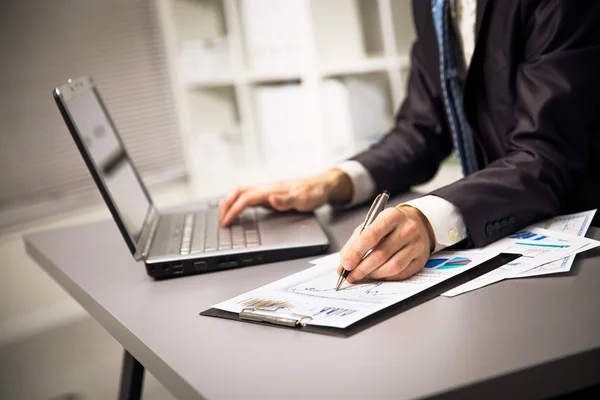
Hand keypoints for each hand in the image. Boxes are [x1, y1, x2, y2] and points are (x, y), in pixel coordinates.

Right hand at [219, 168, 352, 226]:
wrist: (322, 185)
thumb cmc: (314, 192)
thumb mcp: (304, 199)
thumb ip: (287, 200)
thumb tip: (270, 199)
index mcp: (271, 188)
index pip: (246, 198)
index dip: (234, 210)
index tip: (226, 222)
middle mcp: (267, 188)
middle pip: (239, 192)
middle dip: (226, 205)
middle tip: (220, 220)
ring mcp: (267, 191)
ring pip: (242, 193)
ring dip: (231, 203)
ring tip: (225, 216)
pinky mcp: (270, 195)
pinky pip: (249, 198)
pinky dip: (240, 204)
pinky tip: (239, 212)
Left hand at [337, 205, 434, 281]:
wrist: (417, 224)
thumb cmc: (389, 226)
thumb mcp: (370, 226)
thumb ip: (354, 244)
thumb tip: (343, 265)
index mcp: (392, 216)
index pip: (370, 236)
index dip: (356, 252)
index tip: (346, 265)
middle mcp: (407, 228)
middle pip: (381, 253)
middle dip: (362, 268)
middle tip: (351, 275)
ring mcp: (417, 244)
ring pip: (392, 266)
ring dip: (374, 274)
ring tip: (365, 274)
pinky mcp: (421, 259)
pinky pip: (401, 273)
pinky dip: (386, 277)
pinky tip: (379, 273)